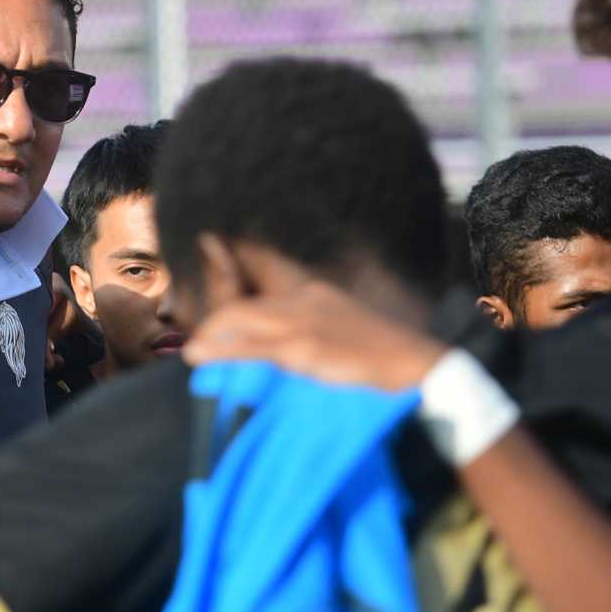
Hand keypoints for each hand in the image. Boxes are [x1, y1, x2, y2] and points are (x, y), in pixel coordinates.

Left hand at [184, 280, 446, 389]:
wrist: (417, 370)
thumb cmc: (384, 358)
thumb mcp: (348, 331)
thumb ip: (315, 326)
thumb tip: (290, 345)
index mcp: (315, 292)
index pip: (266, 264)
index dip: (236, 256)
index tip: (211, 241)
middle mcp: (304, 298)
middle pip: (242, 296)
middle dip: (213, 299)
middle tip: (194, 319)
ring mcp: (300, 322)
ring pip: (238, 317)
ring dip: (211, 334)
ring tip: (194, 352)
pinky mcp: (300, 348)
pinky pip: (248, 347)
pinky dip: (220, 352)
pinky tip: (199, 358)